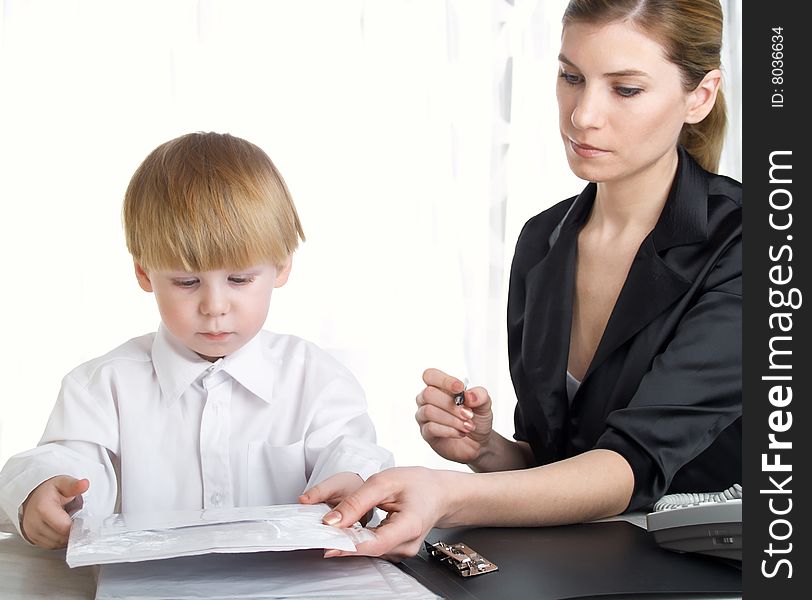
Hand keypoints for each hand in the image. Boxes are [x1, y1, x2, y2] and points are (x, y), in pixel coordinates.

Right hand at [21, 476, 88, 548]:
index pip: (64, 527)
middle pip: (61, 537)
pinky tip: (63, 530)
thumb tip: (84, 484)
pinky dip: (60, 540)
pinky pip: (51, 545)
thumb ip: (74, 485)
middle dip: (73, 531)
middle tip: (78, 521)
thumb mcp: (63, 483)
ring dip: (67, 537)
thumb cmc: (49, 491)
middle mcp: (34, 522)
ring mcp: (32, 532)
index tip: (84, 521)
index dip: (77, 526)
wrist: (33, 496)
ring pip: (57, 543)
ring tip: (70, 524)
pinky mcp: (33, 539)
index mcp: (43, 508)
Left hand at [313, 466, 452, 559]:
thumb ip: (357, 501)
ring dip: (349, 540)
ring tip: (333, 527)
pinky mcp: (397, 551)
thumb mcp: (385, 481)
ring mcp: (403, 551)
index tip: (327, 544)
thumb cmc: (418, 484)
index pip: (376, 543)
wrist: (439, 493)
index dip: (349, 546)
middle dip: (344, 541)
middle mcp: (408, 545)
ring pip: (369, 550)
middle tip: (319, 531)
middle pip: (370, 549)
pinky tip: (348, 530)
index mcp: (410, 525)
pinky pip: (373, 548)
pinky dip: (358, 539)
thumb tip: (331, 521)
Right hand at [415, 368, 493, 464]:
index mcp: (440, 387)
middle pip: (428, 393)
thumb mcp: (484, 404)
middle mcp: (428, 400)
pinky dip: (449, 430)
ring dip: (452, 419)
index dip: (444, 380)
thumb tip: (469, 395)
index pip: (430, 375)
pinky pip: (431, 428)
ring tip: (467, 426)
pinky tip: (460, 433)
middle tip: (468, 414)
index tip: (460, 388)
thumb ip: (480, 395)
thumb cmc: (476, 419)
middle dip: (451, 405)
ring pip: (429, 411)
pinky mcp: (426, 433)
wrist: (478, 442)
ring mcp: (424, 416)